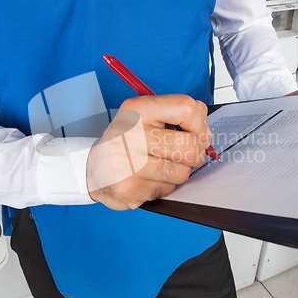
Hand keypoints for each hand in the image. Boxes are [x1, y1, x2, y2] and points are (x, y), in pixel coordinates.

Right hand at [86, 95, 211, 209]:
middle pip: (190, 145)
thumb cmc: (126, 142)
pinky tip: (148, 178)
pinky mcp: (129, 188)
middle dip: (196, 154)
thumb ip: (177, 118)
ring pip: (182, 172)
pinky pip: (167, 189)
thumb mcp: (146, 118)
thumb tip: (206, 135)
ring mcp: (128, 163)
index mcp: (137, 109)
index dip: (200, 124)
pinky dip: (164, 186)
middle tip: (185, 155)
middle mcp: (130, 133)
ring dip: (179, 172)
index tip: (197, 132)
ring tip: (161, 166)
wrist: (92, 169)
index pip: (187, 109)